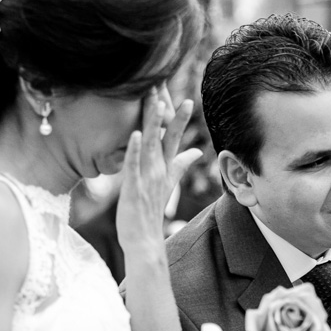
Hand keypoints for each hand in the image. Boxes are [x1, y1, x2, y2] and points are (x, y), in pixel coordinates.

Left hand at [116, 86, 202, 255]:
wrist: (144, 241)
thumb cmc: (150, 214)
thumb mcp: (167, 185)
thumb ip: (180, 166)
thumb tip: (196, 152)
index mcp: (165, 169)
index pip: (174, 139)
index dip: (179, 119)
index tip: (185, 99)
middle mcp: (159, 171)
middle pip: (165, 136)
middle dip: (166, 113)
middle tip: (166, 88)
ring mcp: (147, 179)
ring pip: (151, 145)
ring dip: (153, 123)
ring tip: (155, 101)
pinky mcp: (133, 188)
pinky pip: (134, 165)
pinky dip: (136, 150)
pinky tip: (137, 134)